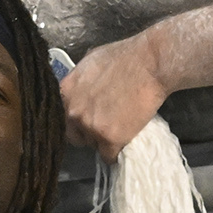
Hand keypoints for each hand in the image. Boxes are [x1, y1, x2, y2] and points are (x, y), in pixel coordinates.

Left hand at [59, 34, 172, 160]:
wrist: (150, 64)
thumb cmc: (125, 57)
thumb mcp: (90, 63)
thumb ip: (79, 83)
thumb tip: (79, 93)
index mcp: (65, 92)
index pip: (62, 116)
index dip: (76, 119)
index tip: (86, 120)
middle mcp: (72, 111)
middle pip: (74, 134)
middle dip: (87, 132)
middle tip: (105, 124)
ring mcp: (90, 126)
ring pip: (92, 145)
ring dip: (103, 140)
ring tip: (120, 127)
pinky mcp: (109, 138)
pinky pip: (108, 156)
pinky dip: (116, 153)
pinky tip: (124, 143)